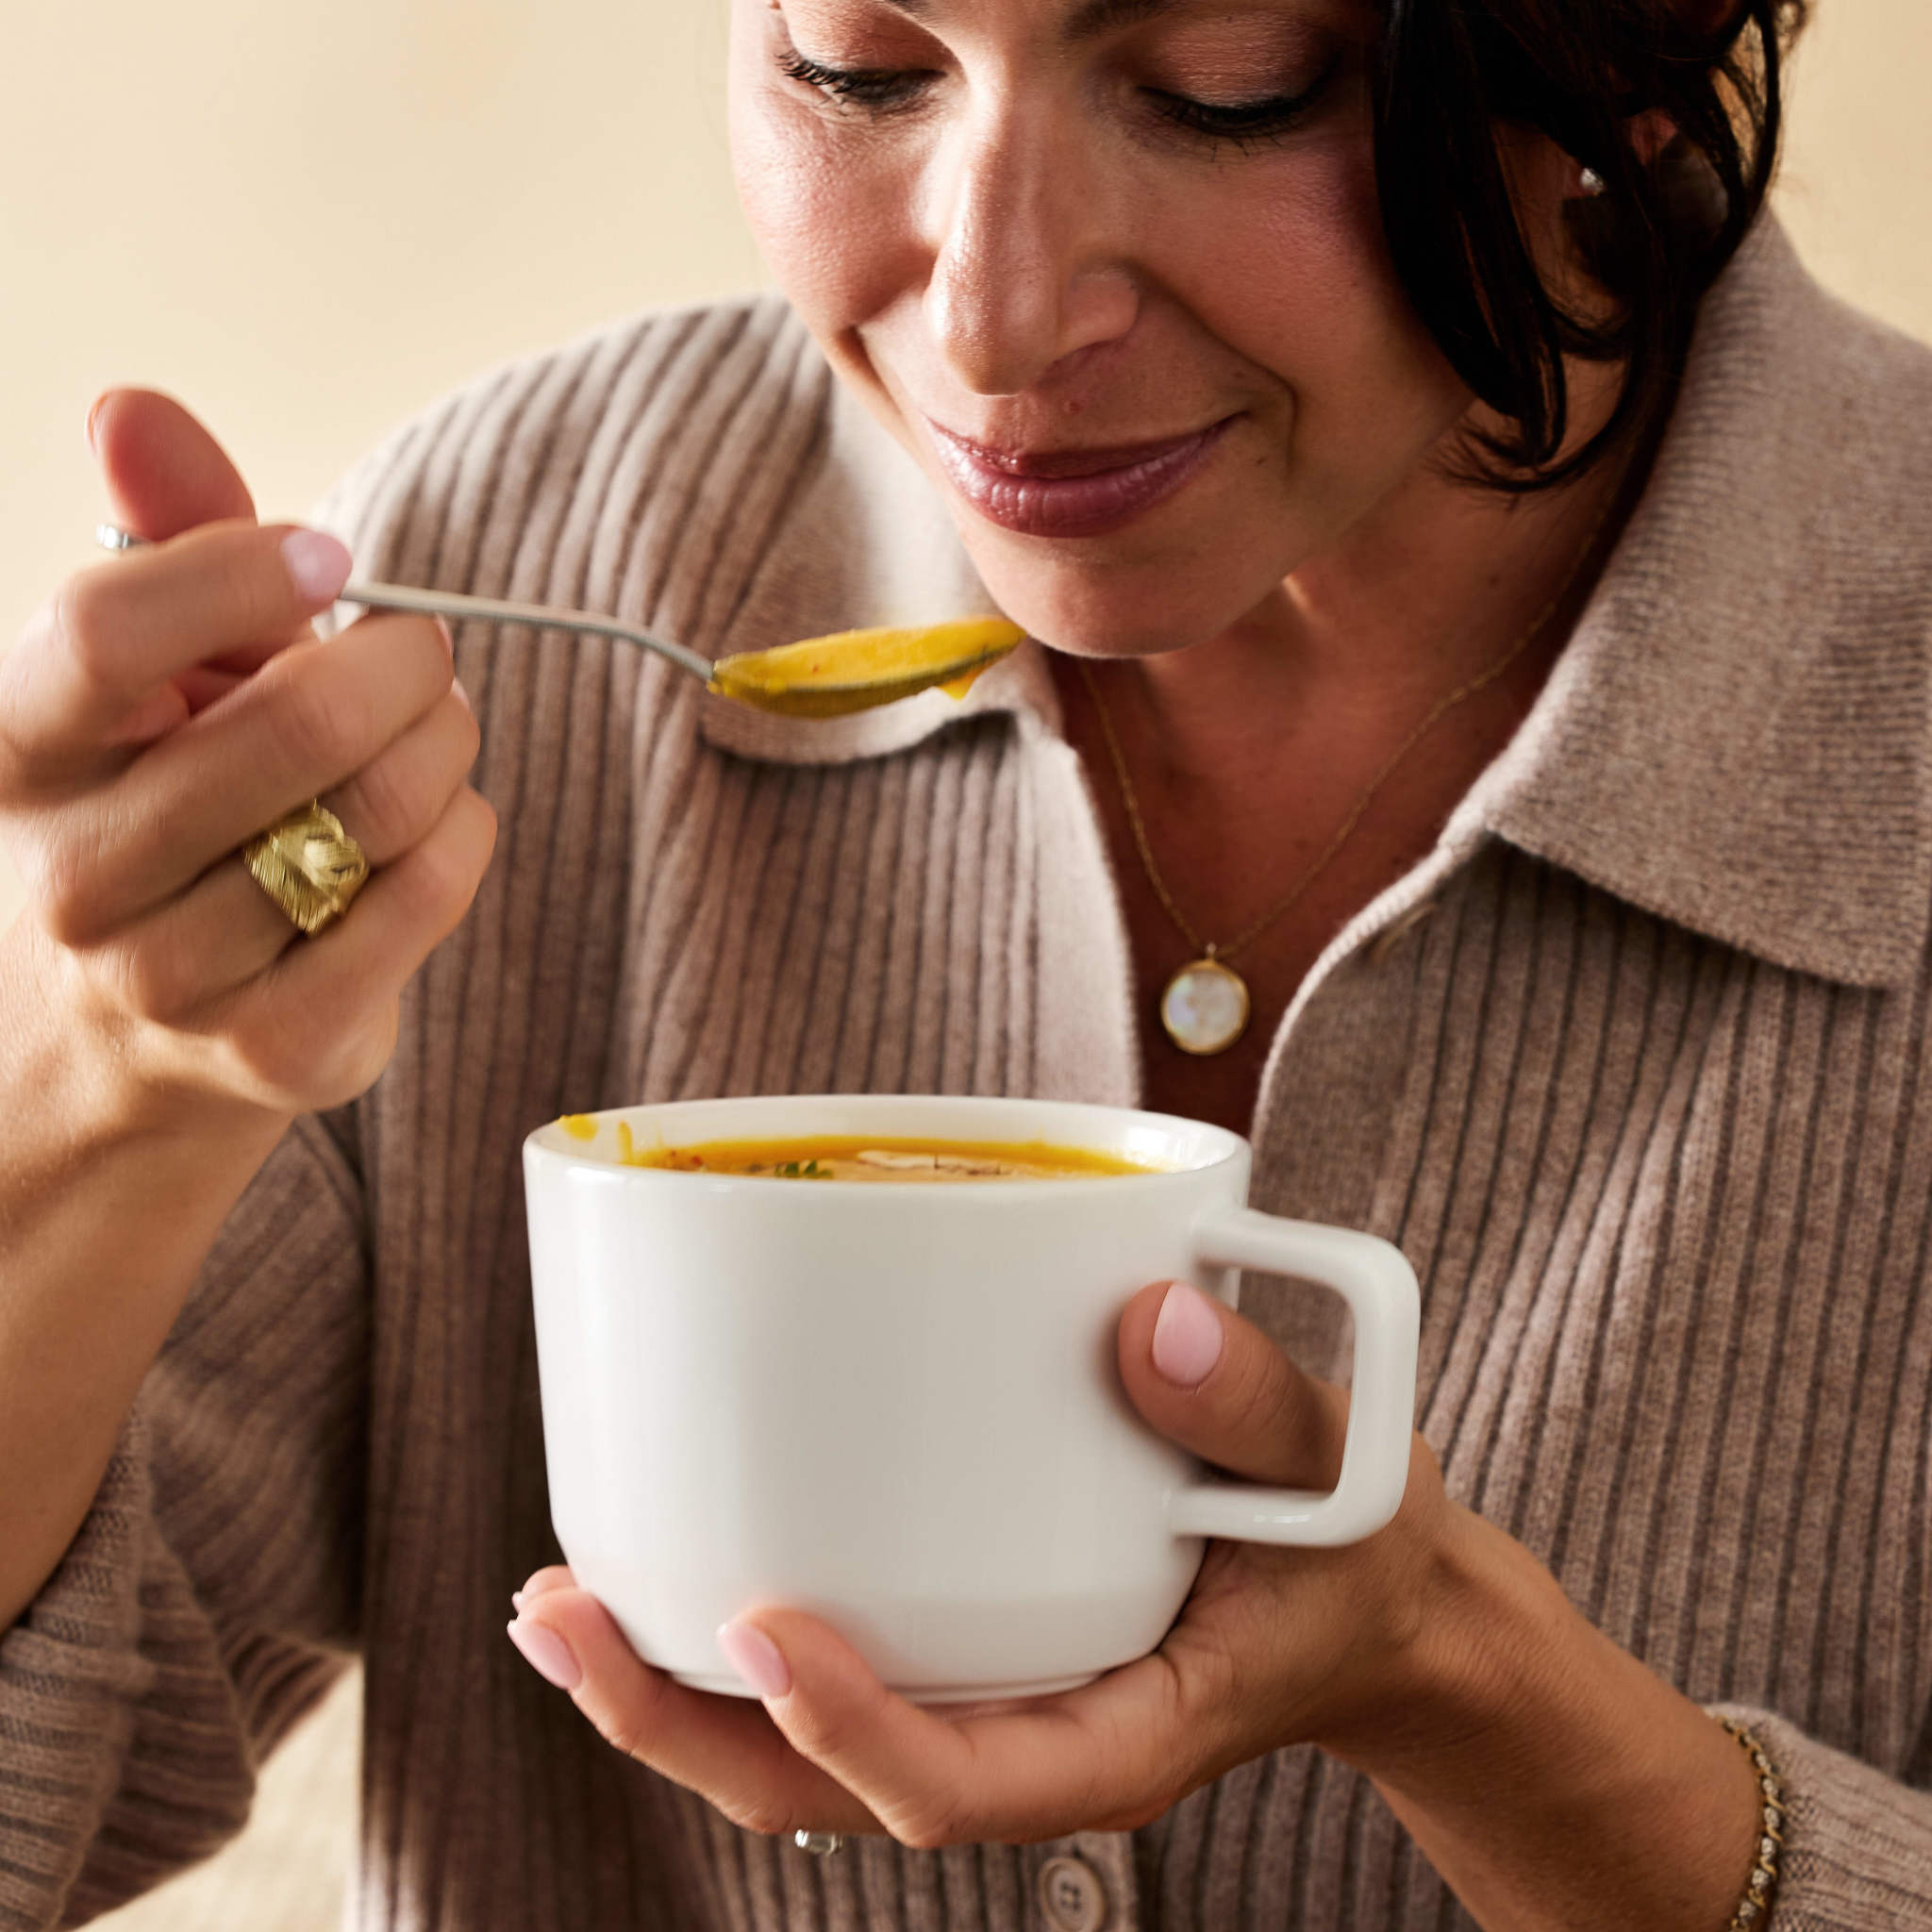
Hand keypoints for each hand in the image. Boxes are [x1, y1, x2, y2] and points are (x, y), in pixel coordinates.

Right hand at [0, 390, 496, 1120]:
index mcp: (18, 751)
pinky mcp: (277, 1045)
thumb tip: (132, 407)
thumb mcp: (149, 673)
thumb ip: (163, 540)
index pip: (104, 631)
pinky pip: (423, 899)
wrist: (134, 1033)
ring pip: (375, 816)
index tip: (327, 558)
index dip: (237, 572)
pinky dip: (463, 834)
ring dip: (442, 747)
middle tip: (424, 651)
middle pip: (291, 729)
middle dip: (399, 666)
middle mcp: (75, 873)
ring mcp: (170, 978)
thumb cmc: (163, 807)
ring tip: (436, 729)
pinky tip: (442, 818)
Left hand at [508, 1275, 1457, 1846]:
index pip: (965, 1788)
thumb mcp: (1350, 1480)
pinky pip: (827, 1670)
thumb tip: (1146, 1325)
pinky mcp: (966, 1643)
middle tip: (562, 1618)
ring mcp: (986, 1701)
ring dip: (666, 1694)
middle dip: (683, 1729)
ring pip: (796, 1757)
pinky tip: (655, 1555)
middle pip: (828, 1795)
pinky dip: (721, 1633)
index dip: (852, 1732)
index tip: (765, 1629)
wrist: (1365, 1599)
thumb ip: (1266, 1410)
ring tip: (552, 1605)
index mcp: (1124, 1734)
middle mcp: (1029, 1739)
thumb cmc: (1352, 1550)